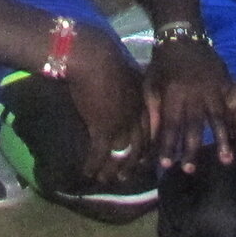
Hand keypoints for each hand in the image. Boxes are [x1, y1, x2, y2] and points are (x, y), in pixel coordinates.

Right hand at [65, 32, 148, 185]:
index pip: (149, 132)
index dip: (145, 148)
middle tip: (123, 176)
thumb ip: (128, 84)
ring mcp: (121, 125)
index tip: (141, 159)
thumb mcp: (125, 71)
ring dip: (111, 170)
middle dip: (132, 165)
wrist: (94, 57)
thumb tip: (123, 88)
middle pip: (139, 147)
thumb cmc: (106, 58)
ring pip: (121, 155)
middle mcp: (136, 117)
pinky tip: (87, 172)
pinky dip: (93, 165)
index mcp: (142, 102)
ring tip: (103, 179)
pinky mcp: (102, 128)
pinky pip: (99, 154)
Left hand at [143, 38, 235, 170]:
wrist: (184, 34)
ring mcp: (213, 87)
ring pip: (218, 118)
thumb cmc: (163, 62)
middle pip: (193, 125)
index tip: (166, 164)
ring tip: (227, 159)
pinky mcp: (226, 82)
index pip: (170, 124)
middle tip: (190, 170)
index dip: (167, 145)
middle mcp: (194, 92)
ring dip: (222, 140)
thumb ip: (153, 111)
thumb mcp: (151, 83)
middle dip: (191, 149)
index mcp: (173, 92)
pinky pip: (234, 106)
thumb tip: (153, 140)